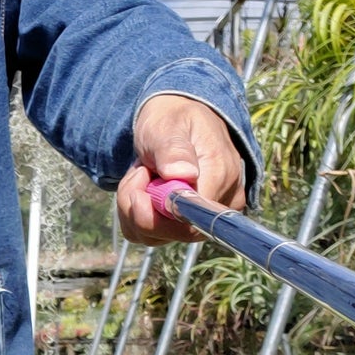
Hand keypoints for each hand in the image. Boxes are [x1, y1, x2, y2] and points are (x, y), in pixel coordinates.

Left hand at [118, 95, 246, 245]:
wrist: (174, 121)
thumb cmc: (173, 119)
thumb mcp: (169, 125)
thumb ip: (174, 149)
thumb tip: (184, 174)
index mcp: (221, 179)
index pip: (189, 224)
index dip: (154, 215)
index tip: (139, 182)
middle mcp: (219, 205)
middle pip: (169, 232)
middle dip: (138, 206)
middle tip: (137, 172)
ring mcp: (202, 217)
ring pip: (154, 236)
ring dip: (133, 207)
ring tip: (143, 173)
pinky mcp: (185, 224)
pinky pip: (150, 234)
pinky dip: (136, 212)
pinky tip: (144, 186)